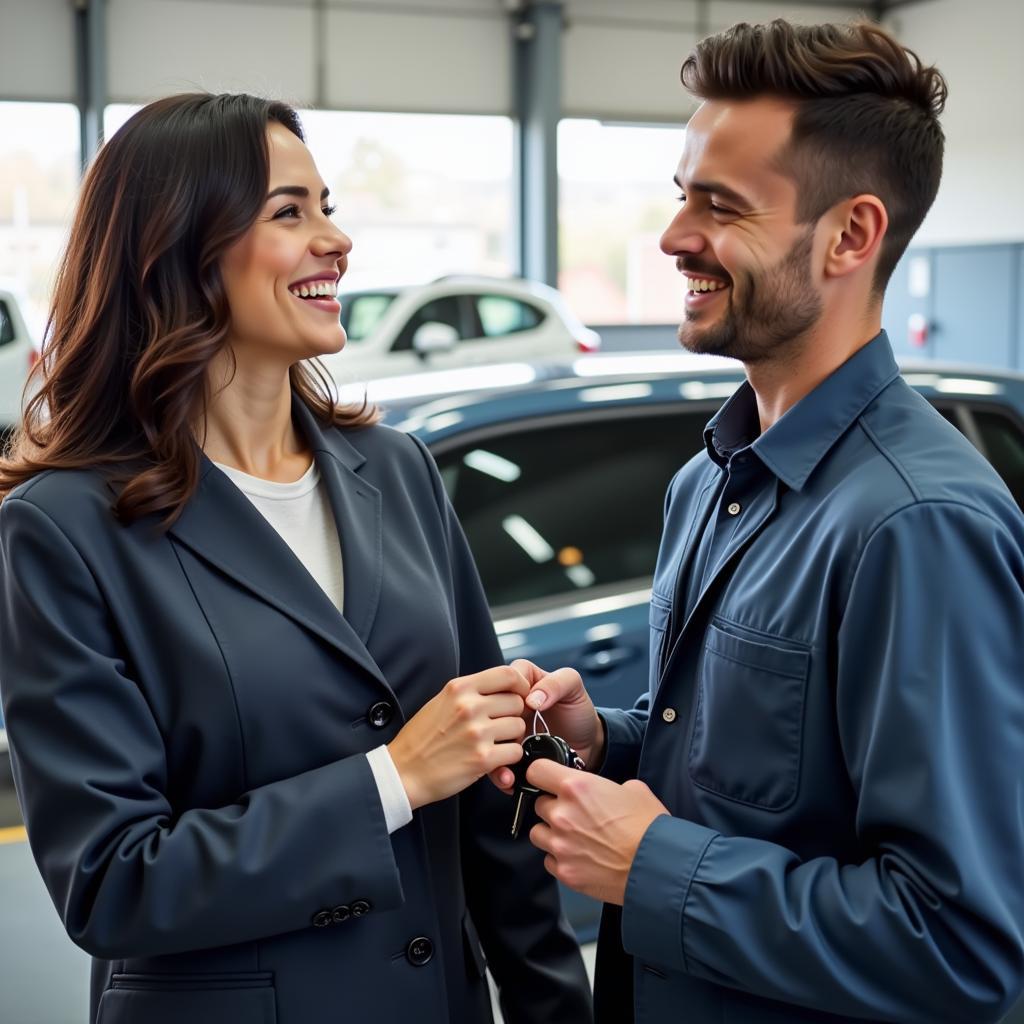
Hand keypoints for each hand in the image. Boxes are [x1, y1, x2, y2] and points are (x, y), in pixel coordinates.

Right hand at [388, 666, 528, 809]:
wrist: (403, 772)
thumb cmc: (422, 739)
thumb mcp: (442, 701)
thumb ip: (471, 692)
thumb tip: (503, 689)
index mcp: (459, 688)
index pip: (508, 674)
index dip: (521, 685)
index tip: (520, 695)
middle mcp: (469, 706)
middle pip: (517, 702)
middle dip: (513, 714)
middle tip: (501, 726)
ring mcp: (477, 732)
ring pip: (518, 727)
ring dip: (512, 737)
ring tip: (494, 742)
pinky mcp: (483, 758)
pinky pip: (515, 751)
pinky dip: (509, 757)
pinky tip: (494, 758)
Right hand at [490, 659, 603, 793]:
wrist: (586, 744)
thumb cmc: (577, 711)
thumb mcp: (573, 687)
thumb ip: (556, 683)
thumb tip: (532, 699)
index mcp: (519, 678)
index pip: (502, 678)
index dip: (513, 693)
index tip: (528, 708)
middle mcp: (506, 702)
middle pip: (489, 708)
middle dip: (502, 725)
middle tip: (520, 735)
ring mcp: (503, 729)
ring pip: (486, 738)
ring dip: (497, 753)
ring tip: (512, 763)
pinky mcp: (505, 752)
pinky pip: (494, 762)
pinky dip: (501, 773)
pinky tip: (510, 778)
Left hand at [527, 759, 667, 904]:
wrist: (657, 868)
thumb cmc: (649, 828)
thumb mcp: (634, 789)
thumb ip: (607, 786)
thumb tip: (603, 793)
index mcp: (576, 787)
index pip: (536, 771)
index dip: (542, 774)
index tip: (547, 780)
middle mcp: (562, 814)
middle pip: (539, 804)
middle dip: (554, 807)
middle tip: (576, 815)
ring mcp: (560, 845)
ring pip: (538, 833)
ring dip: (552, 833)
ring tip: (575, 838)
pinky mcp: (564, 872)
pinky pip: (549, 860)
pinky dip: (560, 858)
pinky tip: (580, 857)